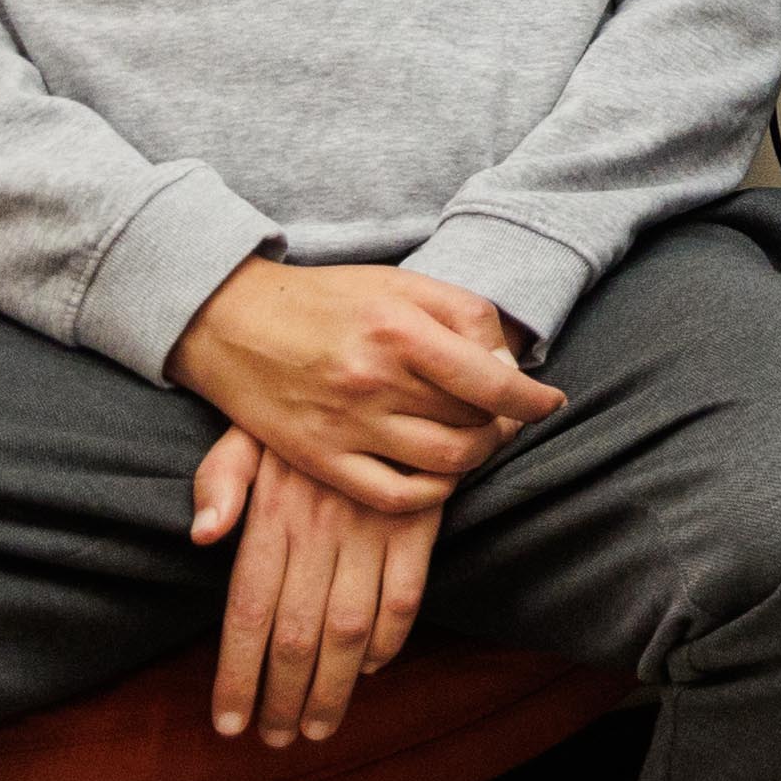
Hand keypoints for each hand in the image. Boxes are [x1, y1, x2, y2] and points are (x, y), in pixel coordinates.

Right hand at [169, 261, 561, 513]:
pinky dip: (434, 492)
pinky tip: (441, 473)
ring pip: (446, 463)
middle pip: (473, 423)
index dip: (533, 400)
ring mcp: (345, 426)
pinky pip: (397, 496)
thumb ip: (465, 315)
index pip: (491, 382)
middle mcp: (374, 381)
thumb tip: (510, 364)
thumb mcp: (402, 284)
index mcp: (399, 330)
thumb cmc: (328, 299)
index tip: (549, 403)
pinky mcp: (320, 459)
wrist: (232, 321)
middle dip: (503, 422)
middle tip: (505, 415)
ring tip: (477, 438)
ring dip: (476, 456)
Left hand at [194, 429, 441, 746]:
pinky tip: (369, 668)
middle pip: (297, 633)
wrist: (391, 364)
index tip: (229, 723)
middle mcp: (320, 528)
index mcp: (272, 513)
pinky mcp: (420, 522)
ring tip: (318, 728)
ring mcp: (373, 527)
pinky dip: (390, 640)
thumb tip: (200, 537)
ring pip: (350, 627)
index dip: (238, 675)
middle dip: (284, 698)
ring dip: (334, 688)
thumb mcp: (248, 431)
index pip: (247, 611)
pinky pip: (406, 595)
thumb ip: (219, 482)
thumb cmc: (305, 409)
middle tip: (277, 741)